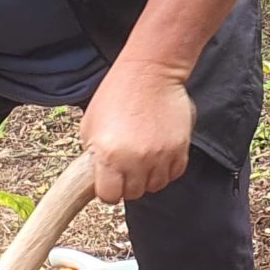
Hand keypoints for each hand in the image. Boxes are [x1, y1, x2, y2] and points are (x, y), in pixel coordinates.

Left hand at [80, 61, 194, 204]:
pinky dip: (166, 169)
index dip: (108, 190)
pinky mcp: (179, 149)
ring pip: (155, 186)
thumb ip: (93, 155)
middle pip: (133, 194)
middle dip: (127, 183)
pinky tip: (158, 153)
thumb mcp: (89, 126)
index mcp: (108, 155)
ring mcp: (160, 156)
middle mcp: (135, 160)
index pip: (109, 196)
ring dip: (148, 177)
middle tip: (125, 166)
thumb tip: (99, 174)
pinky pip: (174, 174)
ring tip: (143, 157)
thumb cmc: (116, 94)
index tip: (109, 182)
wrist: (149, 73)